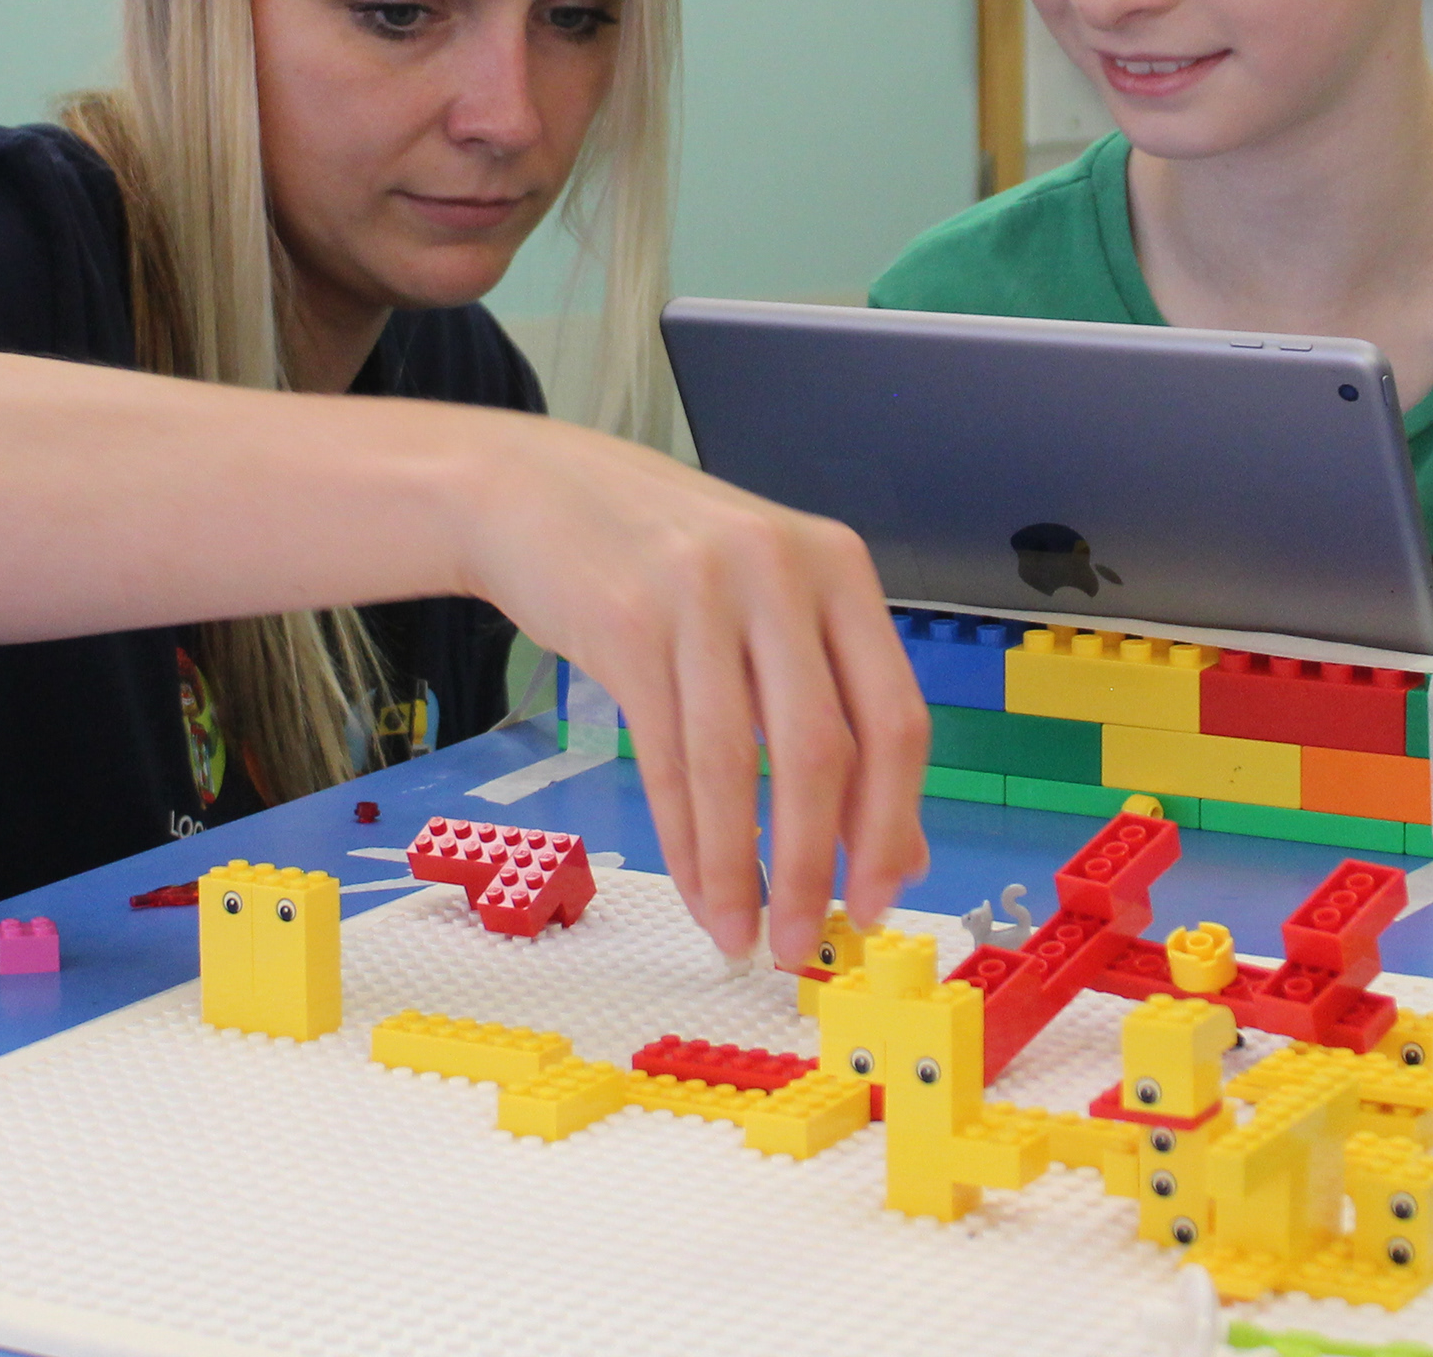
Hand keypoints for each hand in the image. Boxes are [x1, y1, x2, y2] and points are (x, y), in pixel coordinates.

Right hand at [453, 415, 927, 966]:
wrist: (534, 490)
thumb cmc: (667, 561)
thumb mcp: (770, 606)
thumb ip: (838, 707)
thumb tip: (898, 852)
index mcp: (840, 568)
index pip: (895, 718)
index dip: (893, 824)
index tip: (877, 901)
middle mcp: (780, 572)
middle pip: (823, 750)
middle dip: (814, 865)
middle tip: (805, 942)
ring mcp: (699, 594)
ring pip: (736, 765)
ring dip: (742, 869)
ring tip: (743, 937)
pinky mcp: (624, 624)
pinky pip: (666, 759)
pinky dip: (684, 841)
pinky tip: (696, 889)